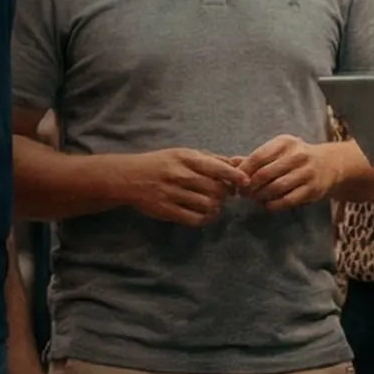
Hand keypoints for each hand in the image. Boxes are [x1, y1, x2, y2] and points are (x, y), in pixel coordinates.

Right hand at [121, 149, 248, 226]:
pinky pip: (194, 219)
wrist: (128, 177)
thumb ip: (210, 159)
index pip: (218, 168)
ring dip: (216, 208)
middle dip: (225, 194)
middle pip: (216, 189)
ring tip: (214, 205)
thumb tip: (238, 163)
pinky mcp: (166, 210)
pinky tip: (205, 215)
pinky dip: (205, 219)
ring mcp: (172, 193)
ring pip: (208, 205)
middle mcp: (179, 174)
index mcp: (186, 158)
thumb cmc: (160, 163)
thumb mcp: (183, 154)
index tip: (245, 182)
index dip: (235, 177)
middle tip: (224, 195)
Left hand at [236, 134, 340, 210]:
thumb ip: (255, 157)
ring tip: (254, 199)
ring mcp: (307, 172)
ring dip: (260, 196)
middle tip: (242, 193)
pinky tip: (267, 204)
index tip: (236, 180)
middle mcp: (297, 155)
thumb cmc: (295, 157)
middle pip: (265, 174)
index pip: (258, 157)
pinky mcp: (313, 189)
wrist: (329, 163)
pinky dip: (274, 205)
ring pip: (276, 188)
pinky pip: (288, 200)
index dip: (244, 171)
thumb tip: (230, 162)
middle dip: (250, 186)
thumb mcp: (278, 151)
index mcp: (285, 142)